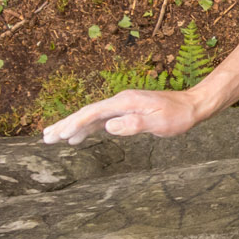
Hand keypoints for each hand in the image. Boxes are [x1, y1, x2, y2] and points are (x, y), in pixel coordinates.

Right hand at [43, 88, 203, 145]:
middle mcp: (120, 101)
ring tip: (53, 137)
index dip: (76, 124)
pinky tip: (79, 137)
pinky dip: (87, 128)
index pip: (94, 113)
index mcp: (125, 103)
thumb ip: (135, 125)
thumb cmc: (178, 116)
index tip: (61, 134)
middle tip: (46, 137)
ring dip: (72, 126)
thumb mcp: (159, 124)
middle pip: (87, 113)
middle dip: (65, 124)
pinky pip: (101, 120)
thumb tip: (109, 127)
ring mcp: (122, 106)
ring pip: (92, 116)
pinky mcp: (126, 111)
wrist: (192, 105)